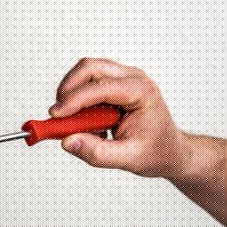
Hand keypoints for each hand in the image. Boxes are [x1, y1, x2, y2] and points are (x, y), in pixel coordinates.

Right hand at [50, 57, 189, 178]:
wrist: (170, 150)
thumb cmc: (156, 151)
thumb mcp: (128, 158)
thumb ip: (97, 152)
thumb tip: (68, 142)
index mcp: (142, 92)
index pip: (101, 87)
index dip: (75, 100)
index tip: (56, 115)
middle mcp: (134, 79)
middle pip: (91, 67)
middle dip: (68, 88)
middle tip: (57, 113)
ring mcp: (125, 78)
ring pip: (87, 70)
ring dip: (72, 92)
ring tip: (73, 120)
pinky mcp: (115, 84)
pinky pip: (89, 82)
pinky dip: (78, 98)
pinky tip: (86, 120)